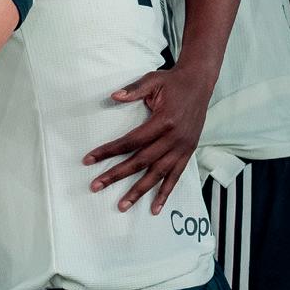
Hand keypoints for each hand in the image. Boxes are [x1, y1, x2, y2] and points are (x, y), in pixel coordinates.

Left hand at [82, 64, 211, 213]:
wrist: (199, 84)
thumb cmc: (173, 82)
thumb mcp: (152, 80)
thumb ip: (133, 90)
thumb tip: (113, 96)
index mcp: (163, 121)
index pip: (131, 141)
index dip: (109, 151)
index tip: (89, 159)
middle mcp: (174, 138)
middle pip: (140, 161)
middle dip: (116, 175)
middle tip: (95, 186)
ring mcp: (182, 148)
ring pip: (158, 174)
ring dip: (139, 191)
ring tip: (122, 205)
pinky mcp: (188, 152)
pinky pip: (176, 177)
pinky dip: (165, 193)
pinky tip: (155, 209)